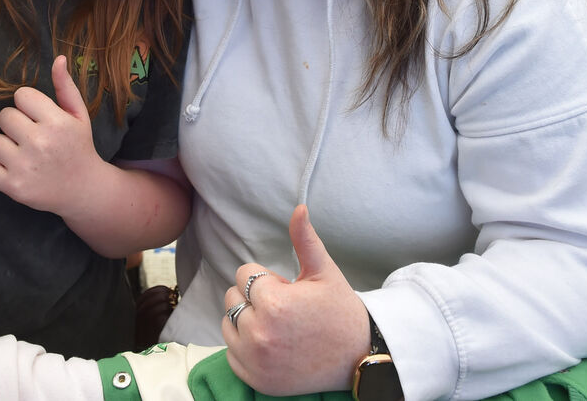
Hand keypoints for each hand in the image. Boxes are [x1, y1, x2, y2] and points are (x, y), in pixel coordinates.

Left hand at [0, 54, 101, 212]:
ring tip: (24, 154)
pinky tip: (16, 169)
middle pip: (4, 116)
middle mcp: (40, 143)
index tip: (39, 118)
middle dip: (15, 124)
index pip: (21, 96)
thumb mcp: (79, 115)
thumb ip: (65, 87)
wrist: (84, 189)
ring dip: (4, 146)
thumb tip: (59, 58)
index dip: (28, 106)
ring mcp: (25, 166)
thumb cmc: (78, 147)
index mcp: (57, 122)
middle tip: (31, 137)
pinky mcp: (13, 186)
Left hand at [222, 206, 370, 394]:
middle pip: (232, 297)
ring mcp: (255, 360)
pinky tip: (273, 345)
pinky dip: (245, 347)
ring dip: (246, 320)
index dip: (266, 278)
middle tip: (286, 310)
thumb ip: (304, 239)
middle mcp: (259, 333)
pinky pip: (230, 352)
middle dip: (254, 298)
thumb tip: (299, 207)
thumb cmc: (340, 311)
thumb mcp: (324, 272)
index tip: (288, 290)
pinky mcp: (255, 379)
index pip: (244, 274)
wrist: (358, 358)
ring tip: (279, 326)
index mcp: (274, 303)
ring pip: (228, 323)